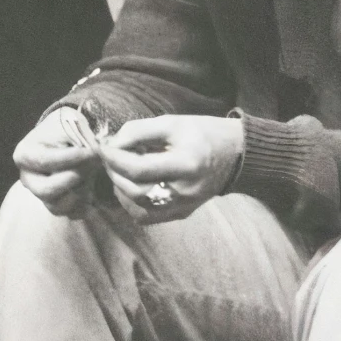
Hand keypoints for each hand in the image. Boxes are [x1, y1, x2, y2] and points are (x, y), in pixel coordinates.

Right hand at [14, 108, 102, 218]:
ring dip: (81, 191)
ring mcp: (41, 196)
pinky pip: (71, 214)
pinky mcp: (57, 206)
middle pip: (47, 190)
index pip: (45, 162)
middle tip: (94, 164)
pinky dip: (85, 204)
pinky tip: (93, 189)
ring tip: (92, 174)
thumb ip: (76, 134)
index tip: (92, 151)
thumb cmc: (66, 128)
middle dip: (75, 178)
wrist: (71, 139)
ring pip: (58, 206)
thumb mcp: (68, 120)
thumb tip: (91, 150)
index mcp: (24, 155)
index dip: (70, 158)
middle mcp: (28, 179)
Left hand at [100, 115, 243, 223]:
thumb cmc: (203, 133)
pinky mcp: (182, 213)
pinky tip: (131, 186)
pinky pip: (147, 217)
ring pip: (138, 208)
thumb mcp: (173, 123)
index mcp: (186, 164)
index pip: (139, 169)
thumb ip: (139, 131)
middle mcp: (185, 190)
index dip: (115, 158)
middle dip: (114, 173)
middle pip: (136, 191)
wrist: (236, 155)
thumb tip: (112, 143)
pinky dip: (131, 203)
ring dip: (120, 189)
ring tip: (119, 170)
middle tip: (109, 158)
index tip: (104, 147)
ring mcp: (184, 206)